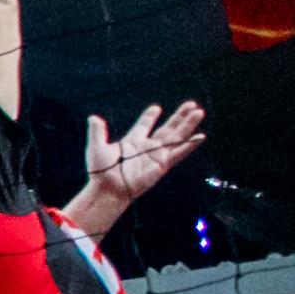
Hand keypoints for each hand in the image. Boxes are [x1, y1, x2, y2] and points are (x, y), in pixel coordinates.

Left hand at [82, 100, 205, 211]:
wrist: (108, 189)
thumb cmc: (100, 171)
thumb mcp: (96, 147)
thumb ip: (96, 131)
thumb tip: (93, 118)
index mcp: (132, 141)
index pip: (144, 125)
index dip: (150, 117)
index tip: (156, 108)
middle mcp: (147, 147)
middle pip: (167, 128)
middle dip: (179, 116)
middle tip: (191, 104)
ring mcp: (156, 155)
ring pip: (177, 137)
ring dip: (188, 125)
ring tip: (199, 112)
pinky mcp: (162, 164)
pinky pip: (179, 152)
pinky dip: (190, 145)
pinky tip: (201, 136)